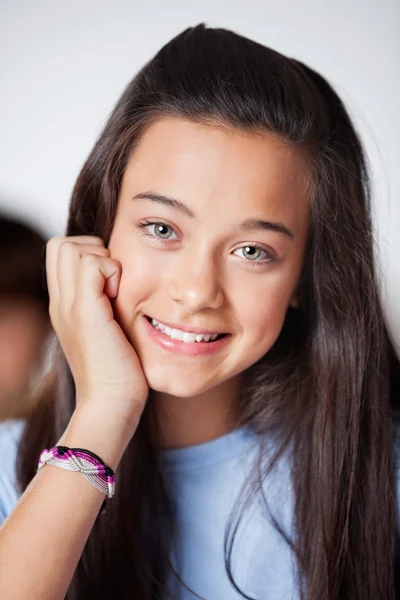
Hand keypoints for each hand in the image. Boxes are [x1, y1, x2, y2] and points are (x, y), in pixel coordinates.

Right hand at [46, 236, 148, 428]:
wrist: (109, 404)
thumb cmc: (117, 373)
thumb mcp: (105, 332)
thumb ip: (104, 307)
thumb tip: (118, 284)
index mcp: (62, 306)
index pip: (59, 252)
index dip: (86, 253)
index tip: (109, 281)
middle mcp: (60, 302)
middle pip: (61, 243)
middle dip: (92, 249)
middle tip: (112, 280)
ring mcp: (69, 307)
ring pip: (72, 247)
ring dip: (101, 259)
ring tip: (116, 290)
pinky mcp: (86, 313)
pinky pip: (93, 265)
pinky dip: (112, 271)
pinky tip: (122, 297)